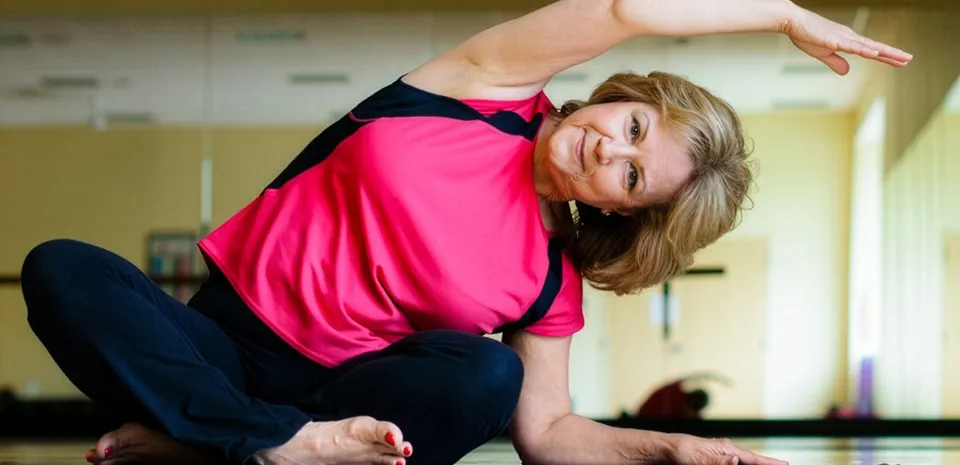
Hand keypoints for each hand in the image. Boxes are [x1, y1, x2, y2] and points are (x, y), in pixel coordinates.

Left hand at [661, 433, 787, 464]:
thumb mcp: (698, 458)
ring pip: (742, 462)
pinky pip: (732, 463)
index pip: (752, 458)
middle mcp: (725, 451)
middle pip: (751, 460)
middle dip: (765, 464)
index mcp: (724, 448)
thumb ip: (717, 461)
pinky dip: (741, 463)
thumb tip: (736, 460)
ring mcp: (720, 455)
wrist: (662, 450)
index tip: (786, 464)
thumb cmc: (678, 451)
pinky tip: (742, 463)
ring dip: (753, 464)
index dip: (769, 462)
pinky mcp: (712, 460)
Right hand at [778, 6, 912, 74]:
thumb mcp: (822, 53)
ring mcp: (844, 38)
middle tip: (909, 59)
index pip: (870, 50)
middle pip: (875, 47)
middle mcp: (850, 37)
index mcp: (847, 41)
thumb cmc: (806, 35)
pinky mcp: (835, 40)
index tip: (899, 60)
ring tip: (901, 58)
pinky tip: (876, 54)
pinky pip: (853, 47)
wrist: (794, 22)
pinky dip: (866, 50)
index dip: (886, 56)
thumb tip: (846, 72)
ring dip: (886, 53)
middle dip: (893, 54)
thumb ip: (835, 62)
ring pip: (869, 47)